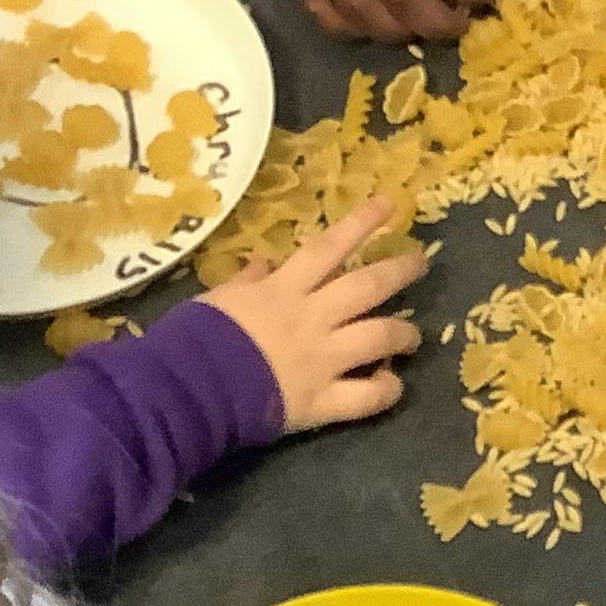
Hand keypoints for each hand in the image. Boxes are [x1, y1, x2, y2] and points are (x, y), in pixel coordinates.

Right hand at [198, 195, 427, 433]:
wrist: (184, 390)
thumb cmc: (192, 340)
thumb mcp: (217, 297)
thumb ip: (248, 281)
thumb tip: (266, 262)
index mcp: (284, 290)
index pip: (330, 246)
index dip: (362, 222)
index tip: (391, 204)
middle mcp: (311, 318)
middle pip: (367, 286)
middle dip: (399, 270)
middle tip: (420, 262)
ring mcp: (322, 360)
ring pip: (378, 337)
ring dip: (403, 334)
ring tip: (413, 336)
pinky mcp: (322, 401)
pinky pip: (367, 396)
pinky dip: (385, 391)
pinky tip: (392, 385)